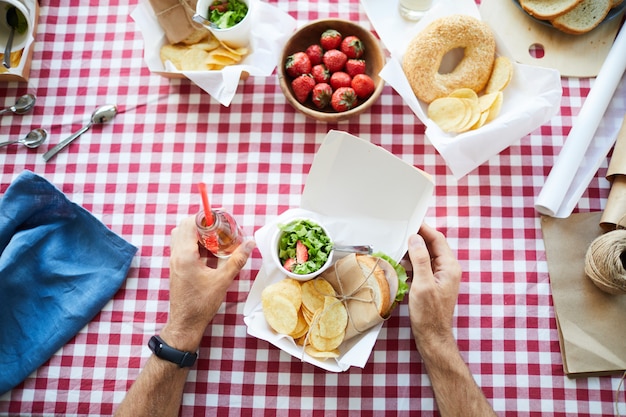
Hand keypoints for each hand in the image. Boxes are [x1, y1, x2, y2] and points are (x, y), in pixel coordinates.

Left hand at [161, 216, 254, 350]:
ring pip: (180, 236)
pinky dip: (193, 243)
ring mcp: (173, 262)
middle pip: (183, 227)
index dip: (204, 218)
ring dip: (196, 233)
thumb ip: (236, 260)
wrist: (185, 323)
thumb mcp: (223, 280)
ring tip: (214, 240)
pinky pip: (181, 247)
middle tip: (218, 229)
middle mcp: (176, 255)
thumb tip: (249, 244)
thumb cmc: (202, 304)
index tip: (219, 220)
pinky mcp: (175, 268)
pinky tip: (208, 253)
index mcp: (185, 255)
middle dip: (201, 224)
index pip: (189, 224)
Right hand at [407, 223, 460, 349]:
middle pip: (433, 245)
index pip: (437, 239)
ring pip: (427, 256)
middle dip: (418, 237)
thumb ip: (420, 259)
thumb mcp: (422, 284)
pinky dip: (413, 262)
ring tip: (398, 244)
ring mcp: (441, 277)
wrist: (432, 336)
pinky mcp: (433, 283)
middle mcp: (448, 269)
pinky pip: (423, 266)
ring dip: (414, 250)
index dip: (424, 229)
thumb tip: (415, 238)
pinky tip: (401, 263)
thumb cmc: (428, 314)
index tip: (409, 221)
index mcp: (449, 266)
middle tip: (401, 231)